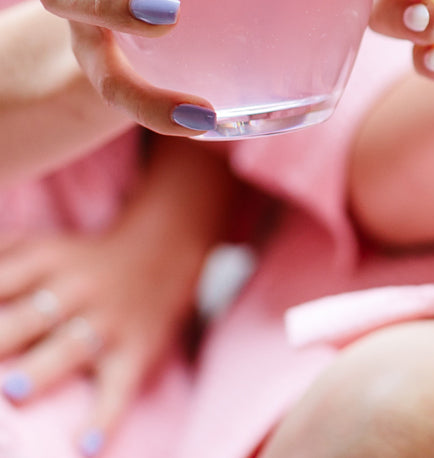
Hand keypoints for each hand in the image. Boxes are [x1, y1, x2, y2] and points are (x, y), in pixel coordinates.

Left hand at [0, 137, 233, 454]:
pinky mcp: (136, 348)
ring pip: (70, 348)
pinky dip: (106, 417)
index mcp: (44, 261)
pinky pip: (120, 386)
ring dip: (43, 368)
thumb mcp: (39, 242)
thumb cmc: (85, 253)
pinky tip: (87, 445)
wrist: (171, 242)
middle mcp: (74, 289)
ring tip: (17, 389)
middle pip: (25, 318)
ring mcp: (107, 321)